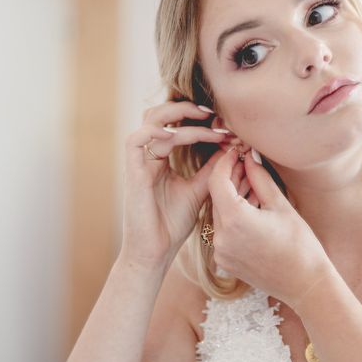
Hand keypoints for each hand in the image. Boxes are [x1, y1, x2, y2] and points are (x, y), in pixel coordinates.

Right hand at [120, 101, 226, 269]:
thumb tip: (230, 146)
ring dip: (178, 115)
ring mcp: (138, 162)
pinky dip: (155, 130)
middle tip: (213, 112)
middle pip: (161, 114)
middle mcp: (148, 155)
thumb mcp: (199, 189)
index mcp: (160, 157)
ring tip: (204, 117)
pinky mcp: (131, 172)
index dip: (200, 120)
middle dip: (188, 108)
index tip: (225, 126)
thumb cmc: (173, 224)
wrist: (156, 252)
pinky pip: (136, 140)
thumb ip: (211, 168)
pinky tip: (177, 133)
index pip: (176, 125)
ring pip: (152, 121)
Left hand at [208, 147, 330, 307]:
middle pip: (217, 197)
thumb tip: (249, 156)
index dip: (225, 162)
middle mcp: (221, 237)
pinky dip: (233, 216)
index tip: (235, 152)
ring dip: (232, 197)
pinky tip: (251, 209)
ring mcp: (220, 251)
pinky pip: (222, 230)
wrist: (305, 284)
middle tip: (247, 164)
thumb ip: (260, 178)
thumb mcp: (280, 205)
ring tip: (253, 187)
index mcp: (235, 220)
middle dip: (230, 178)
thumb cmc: (300, 245)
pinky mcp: (224, 261)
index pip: (217, 180)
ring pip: (219, 213)